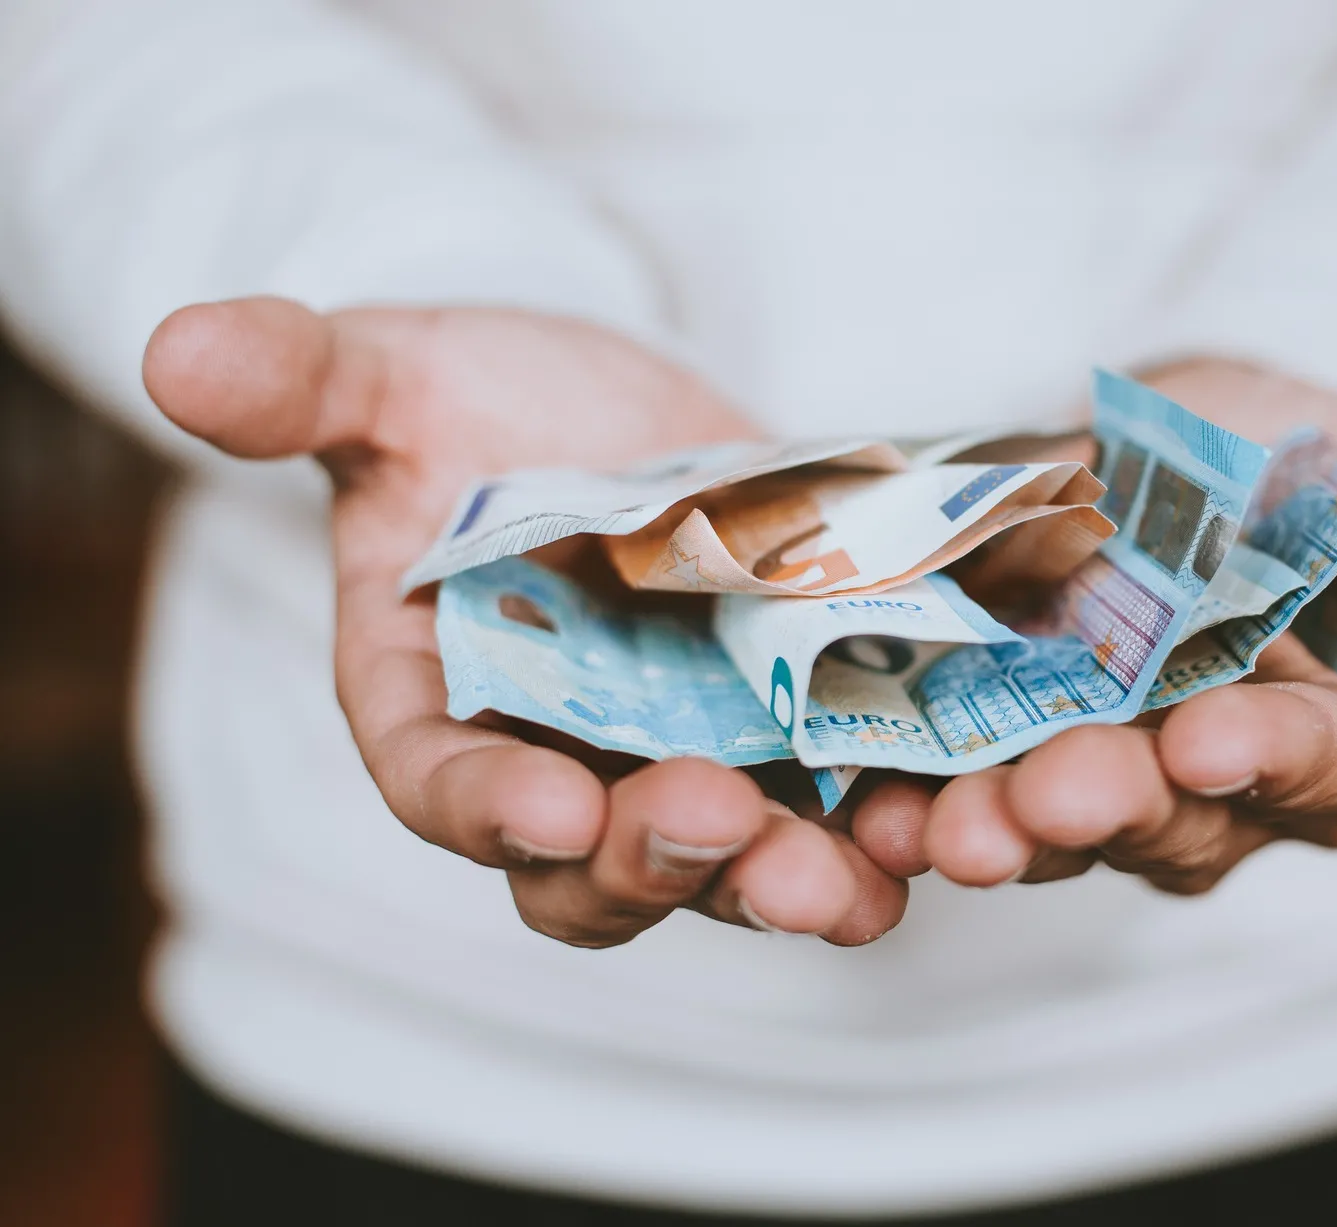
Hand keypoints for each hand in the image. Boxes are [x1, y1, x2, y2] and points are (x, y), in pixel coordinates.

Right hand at [144, 297, 908, 945]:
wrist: (611, 406)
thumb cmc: (476, 399)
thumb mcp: (393, 374)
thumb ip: (300, 378)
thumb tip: (177, 351)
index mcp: (437, 704)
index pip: (439, 782)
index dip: (484, 805)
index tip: (546, 806)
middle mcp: (560, 763)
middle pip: (592, 866)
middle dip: (654, 863)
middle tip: (720, 829)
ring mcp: (686, 761)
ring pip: (728, 867)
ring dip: (786, 885)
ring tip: (846, 883)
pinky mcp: (794, 732)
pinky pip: (835, 806)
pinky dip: (882, 828)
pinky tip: (939, 828)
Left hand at [850, 359, 1336, 893]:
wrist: (1178, 438)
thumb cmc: (1321, 454)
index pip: (1322, 768)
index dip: (1272, 756)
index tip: (1213, 734)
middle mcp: (1222, 788)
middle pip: (1170, 820)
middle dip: (1106, 808)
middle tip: (1038, 797)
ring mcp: (1101, 777)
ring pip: (1054, 828)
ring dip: (994, 829)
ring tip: (931, 821)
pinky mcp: (993, 749)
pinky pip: (954, 790)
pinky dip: (905, 799)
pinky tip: (856, 797)